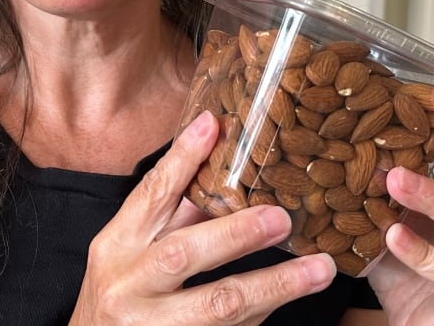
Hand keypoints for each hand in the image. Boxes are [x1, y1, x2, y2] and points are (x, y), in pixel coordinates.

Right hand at [71, 110, 337, 324]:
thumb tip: (220, 168)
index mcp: (115, 247)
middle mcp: (128, 285)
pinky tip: (294, 297)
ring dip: (274, 284)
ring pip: (218, 304)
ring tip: (318, 269)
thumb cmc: (122, 299)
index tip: (213, 125)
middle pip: (184, 253)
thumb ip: (170, 220)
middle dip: (236, 233)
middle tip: (281, 218)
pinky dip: (263, 312)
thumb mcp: (130, 255)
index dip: (181, 160)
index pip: (149, 195)